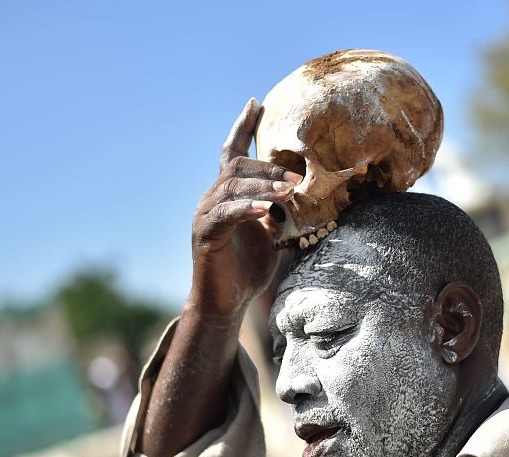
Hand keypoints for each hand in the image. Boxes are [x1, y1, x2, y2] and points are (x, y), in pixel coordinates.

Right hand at [190, 98, 301, 317]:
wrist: (226, 301)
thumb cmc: (250, 268)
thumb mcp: (273, 234)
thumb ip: (282, 211)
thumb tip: (305, 194)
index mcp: (228, 195)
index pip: (232, 153)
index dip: (243, 127)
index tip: (256, 103)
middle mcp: (212, 198)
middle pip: (236, 167)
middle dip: (268, 167)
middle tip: (296, 177)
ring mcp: (205, 215)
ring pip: (232, 188)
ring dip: (262, 186)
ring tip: (287, 192)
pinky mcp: (204, 234)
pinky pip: (224, 215)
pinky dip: (245, 209)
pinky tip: (264, 210)